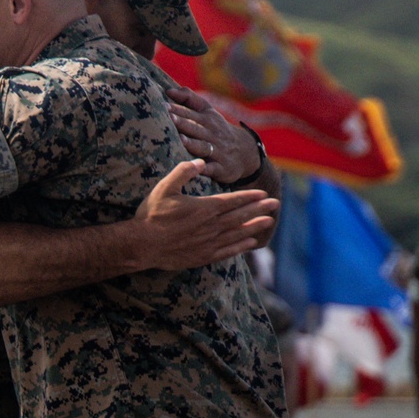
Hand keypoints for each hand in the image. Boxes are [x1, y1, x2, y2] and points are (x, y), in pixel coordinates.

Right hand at [130, 159, 278, 271]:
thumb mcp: (165, 187)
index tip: (263, 193)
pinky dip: (241, 246)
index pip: (233, 200)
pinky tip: (251, 242)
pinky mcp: (203, 256)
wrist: (142, 245)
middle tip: (276, 203)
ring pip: (238, 233)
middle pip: (241, 216)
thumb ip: (183, 172)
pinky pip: (228, 251)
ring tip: (270, 221)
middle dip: (260, 209)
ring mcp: (209, 243)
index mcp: (204, 208)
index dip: (249, 196)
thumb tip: (201, 161)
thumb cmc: (151, 214)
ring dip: (255, 226)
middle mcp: (211, 226)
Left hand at [165, 87, 260, 183]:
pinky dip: (203, 168)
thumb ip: (189, 98)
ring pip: (202, 146)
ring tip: (180, 139)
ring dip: (192, 143)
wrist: (245, 151)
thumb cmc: (216, 129)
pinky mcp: (221, 168)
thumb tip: (168, 90)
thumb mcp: (208, 111)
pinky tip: (194, 168)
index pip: (191, 112)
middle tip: (168, 118)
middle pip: (195, 127)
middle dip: (182, 122)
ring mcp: (217, 151)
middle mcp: (212, 133)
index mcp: (207, 118)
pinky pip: (211, 168)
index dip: (177, 109)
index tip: (163, 106)